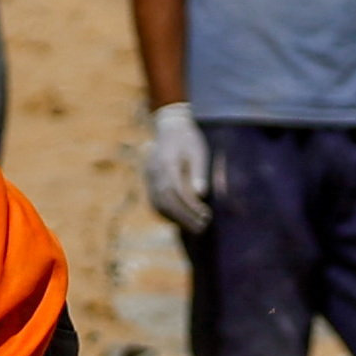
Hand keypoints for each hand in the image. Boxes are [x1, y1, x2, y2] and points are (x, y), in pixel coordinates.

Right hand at [144, 101, 214, 230]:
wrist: (170, 127)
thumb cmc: (188, 139)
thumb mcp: (198, 152)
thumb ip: (199, 172)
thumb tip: (200, 194)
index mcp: (167, 163)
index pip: (176, 191)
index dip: (190, 207)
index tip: (206, 216)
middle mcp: (154, 172)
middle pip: (165, 201)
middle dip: (184, 218)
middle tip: (202, 228)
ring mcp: (149, 177)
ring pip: (158, 205)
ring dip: (175, 219)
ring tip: (195, 227)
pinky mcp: (149, 181)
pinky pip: (155, 202)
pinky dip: (167, 214)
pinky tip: (181, 221)